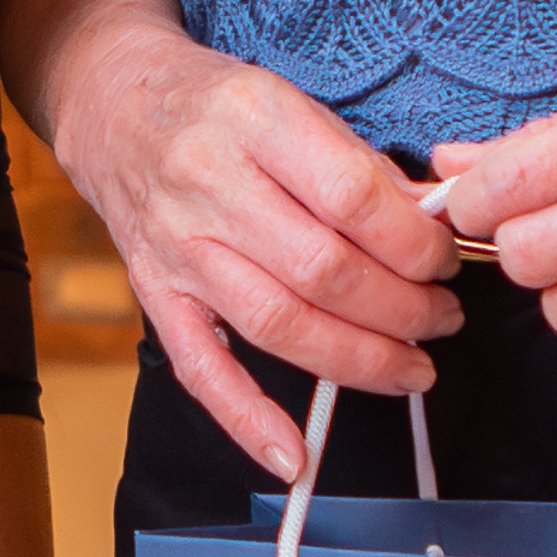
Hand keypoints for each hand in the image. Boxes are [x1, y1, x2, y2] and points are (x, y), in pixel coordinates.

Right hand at [50, 22, 457, 480]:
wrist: (113, 104)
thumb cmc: (218, 103)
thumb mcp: (292, 100)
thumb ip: (360, 165)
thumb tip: (433, 226)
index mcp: (254, 119)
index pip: (351, 197)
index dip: (413, 243)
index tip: (444, 261)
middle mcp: (209, 183)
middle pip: (323, 271)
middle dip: (402, 309)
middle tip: (442, 319)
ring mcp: (177, 246)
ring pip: (278, 323)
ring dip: (359, 359)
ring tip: (412, 368)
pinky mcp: (155, 293)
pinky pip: (202, 369)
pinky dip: (247, 420)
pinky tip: (295, 457)